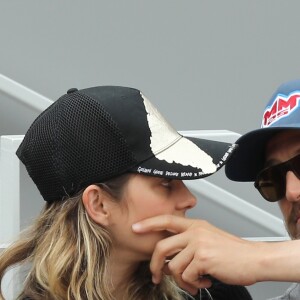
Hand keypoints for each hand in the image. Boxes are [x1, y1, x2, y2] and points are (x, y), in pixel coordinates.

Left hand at [132, 215, 259, 293]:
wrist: (254, 259)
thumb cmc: (232, 251)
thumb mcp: (208, 238)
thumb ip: (189, 243)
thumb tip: (170, 259)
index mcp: (195, 225)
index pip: (167, 219)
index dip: (149, 222)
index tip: (136, 227)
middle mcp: (195, 231)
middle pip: (161, 246)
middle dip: (155, 265)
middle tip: (156, 275)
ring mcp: (199, 244)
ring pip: (173, 266)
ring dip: (181, 279)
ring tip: (194, 281)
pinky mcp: (204, 258)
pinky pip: (186, 276)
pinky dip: (193, 284)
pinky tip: (204, 281)